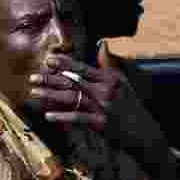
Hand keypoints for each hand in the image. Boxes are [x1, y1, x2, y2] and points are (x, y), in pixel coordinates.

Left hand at [28, 42, 167, 159]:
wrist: (146, 135)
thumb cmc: (132, 109)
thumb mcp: (124, 84)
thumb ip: (109, 65)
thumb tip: (102, 44)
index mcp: (111, 79)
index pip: (83, 68)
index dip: (64, 63)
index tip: (48, 60)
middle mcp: (107, 91)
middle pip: (73, 81)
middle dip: (51, 78)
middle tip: (33, 77)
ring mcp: (104, 107)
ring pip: (72, 98)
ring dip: (51, 95)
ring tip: (34, 93)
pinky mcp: (102, 124)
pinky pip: (77, 118)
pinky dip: (62, 116)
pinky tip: (48, 116)